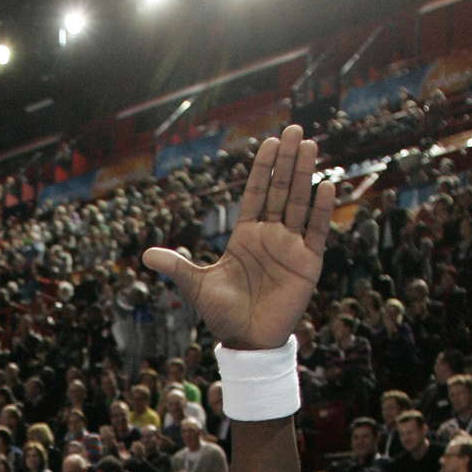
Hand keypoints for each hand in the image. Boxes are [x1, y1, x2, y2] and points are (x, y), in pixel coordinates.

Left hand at [142, 127, 335, 349]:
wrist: (246, 341)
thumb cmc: (222, 314)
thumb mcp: (196, 286)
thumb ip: (177, 266)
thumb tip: (145, 255)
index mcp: (245, 236)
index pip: (256, 194)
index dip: (262, 169)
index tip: (268, 142)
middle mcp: (270, 236)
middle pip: (280, 190)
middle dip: (287, 160)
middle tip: (293, 130)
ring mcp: (290, 247)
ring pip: (299, 203)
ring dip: (304, 174)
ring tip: (309, 145)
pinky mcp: (307, 263)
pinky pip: (317, 231)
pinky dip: (322, 210)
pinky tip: (326, 186)